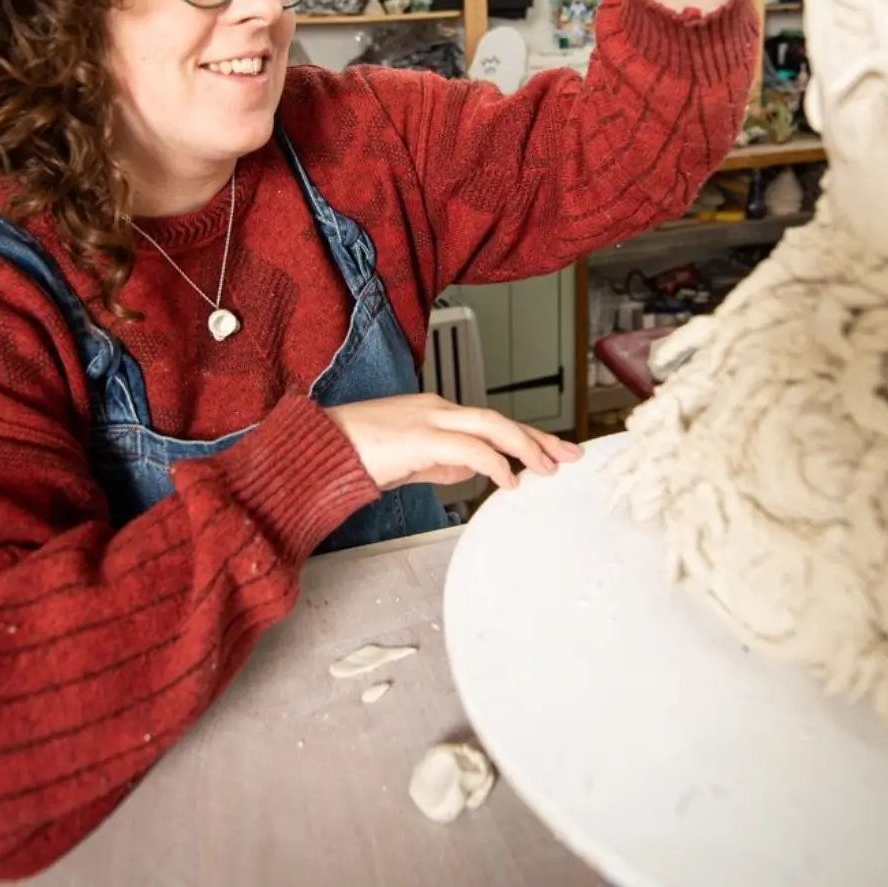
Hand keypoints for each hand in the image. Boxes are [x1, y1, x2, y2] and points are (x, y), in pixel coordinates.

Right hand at [326, 392, 582, 491]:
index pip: (490, 422)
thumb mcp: (407, 461)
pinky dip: (494, 462)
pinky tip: (507, 479)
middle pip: (499, 419)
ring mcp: (428, 419)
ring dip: (524, 446)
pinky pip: (468, 447)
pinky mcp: (419, 436)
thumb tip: (470, 473)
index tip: (551, 451)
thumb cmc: (353, 453)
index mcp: (434, 412)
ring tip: (547, 467)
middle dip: (538, 437)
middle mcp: (436, 409)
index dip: (524, 436)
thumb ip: (439, 464)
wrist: (318, 448)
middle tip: (569, 454)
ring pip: (490, 425)